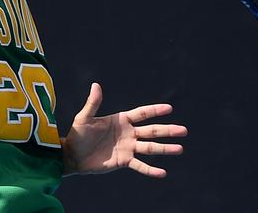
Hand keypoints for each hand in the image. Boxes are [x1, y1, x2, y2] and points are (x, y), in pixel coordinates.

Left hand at [61, 83, 187, 177]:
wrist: (73, 155)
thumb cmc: (78, 134)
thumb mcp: (85, 117)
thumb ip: (93, 103)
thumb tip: (96, 84)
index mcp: (122, 120)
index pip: (142, 113)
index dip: (155, 110)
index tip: (170, 108)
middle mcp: (128, 133)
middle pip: (152, 131)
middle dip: (168, 130)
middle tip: (184, 130)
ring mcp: (128, 148)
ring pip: (150, 148)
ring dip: (165, 148)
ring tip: (180, 149)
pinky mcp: (124, 161)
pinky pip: (140, 166)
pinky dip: (151, 170)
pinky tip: (162, 173)